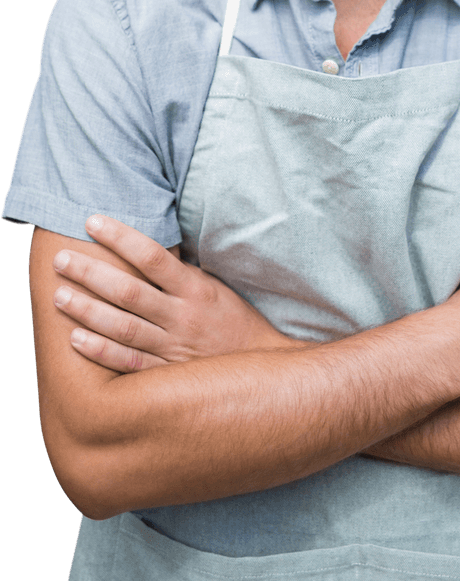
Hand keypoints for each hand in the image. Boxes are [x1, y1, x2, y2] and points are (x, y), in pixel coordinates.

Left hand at [52, 215, 306, 371]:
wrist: (265, 369)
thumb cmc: (237, 322)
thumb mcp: (217, 288)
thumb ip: (183, 272)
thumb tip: (147, 245)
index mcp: (197, 289)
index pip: (152, 256)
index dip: (120, 237)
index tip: (92, 221)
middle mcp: (183, 317)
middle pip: (128, 291)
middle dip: (90, 273)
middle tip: (61, 258)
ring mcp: (174, 348)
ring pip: (123, 326)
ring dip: (87, 310)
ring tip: (58, 295)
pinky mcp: (167, 374)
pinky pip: (129, 363)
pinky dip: (101, 352)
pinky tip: (76, 339)